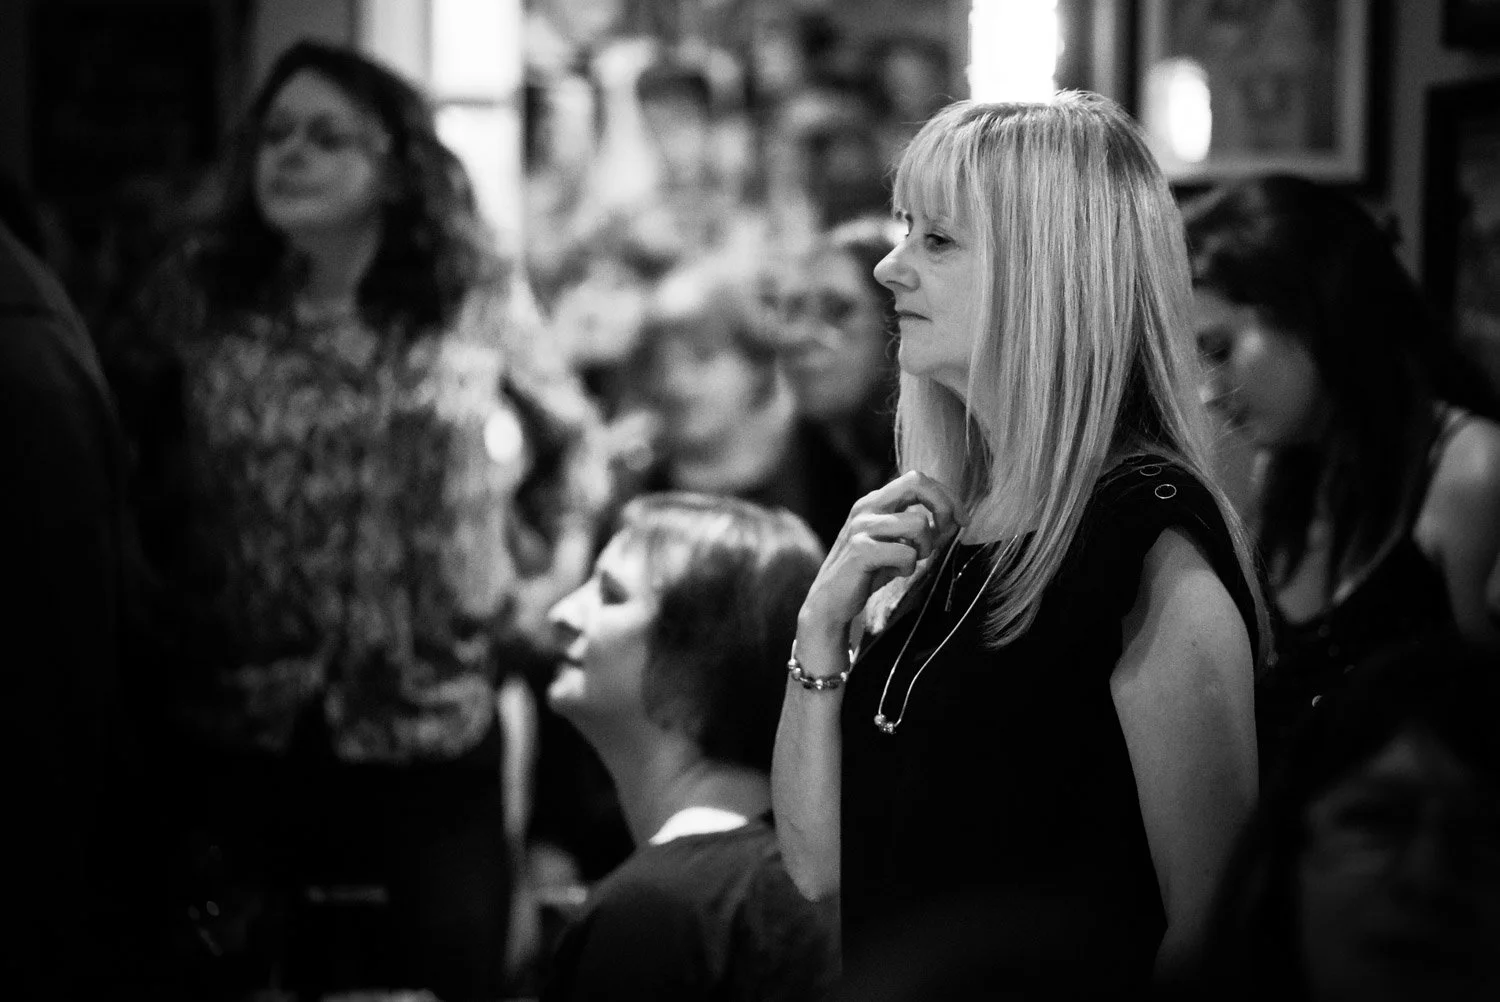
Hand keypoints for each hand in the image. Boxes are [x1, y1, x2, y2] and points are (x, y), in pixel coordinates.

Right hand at [799, 471, 964, 637]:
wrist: (832, 602)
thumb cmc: (869, 571)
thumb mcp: (897, 543)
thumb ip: (921, 529)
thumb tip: (955, 520)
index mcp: (876, 501)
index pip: (918, 478)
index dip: (946, 496)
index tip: (962, 520)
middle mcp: (867, 507)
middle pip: (916, 482)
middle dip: (943, 507)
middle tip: (947, 533)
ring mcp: (861, 527)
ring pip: (918, 523)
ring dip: (925, 547)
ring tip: (911, 561)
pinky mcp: (860, 551)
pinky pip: (905, 554)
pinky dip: (908, 567)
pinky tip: (895, 573)